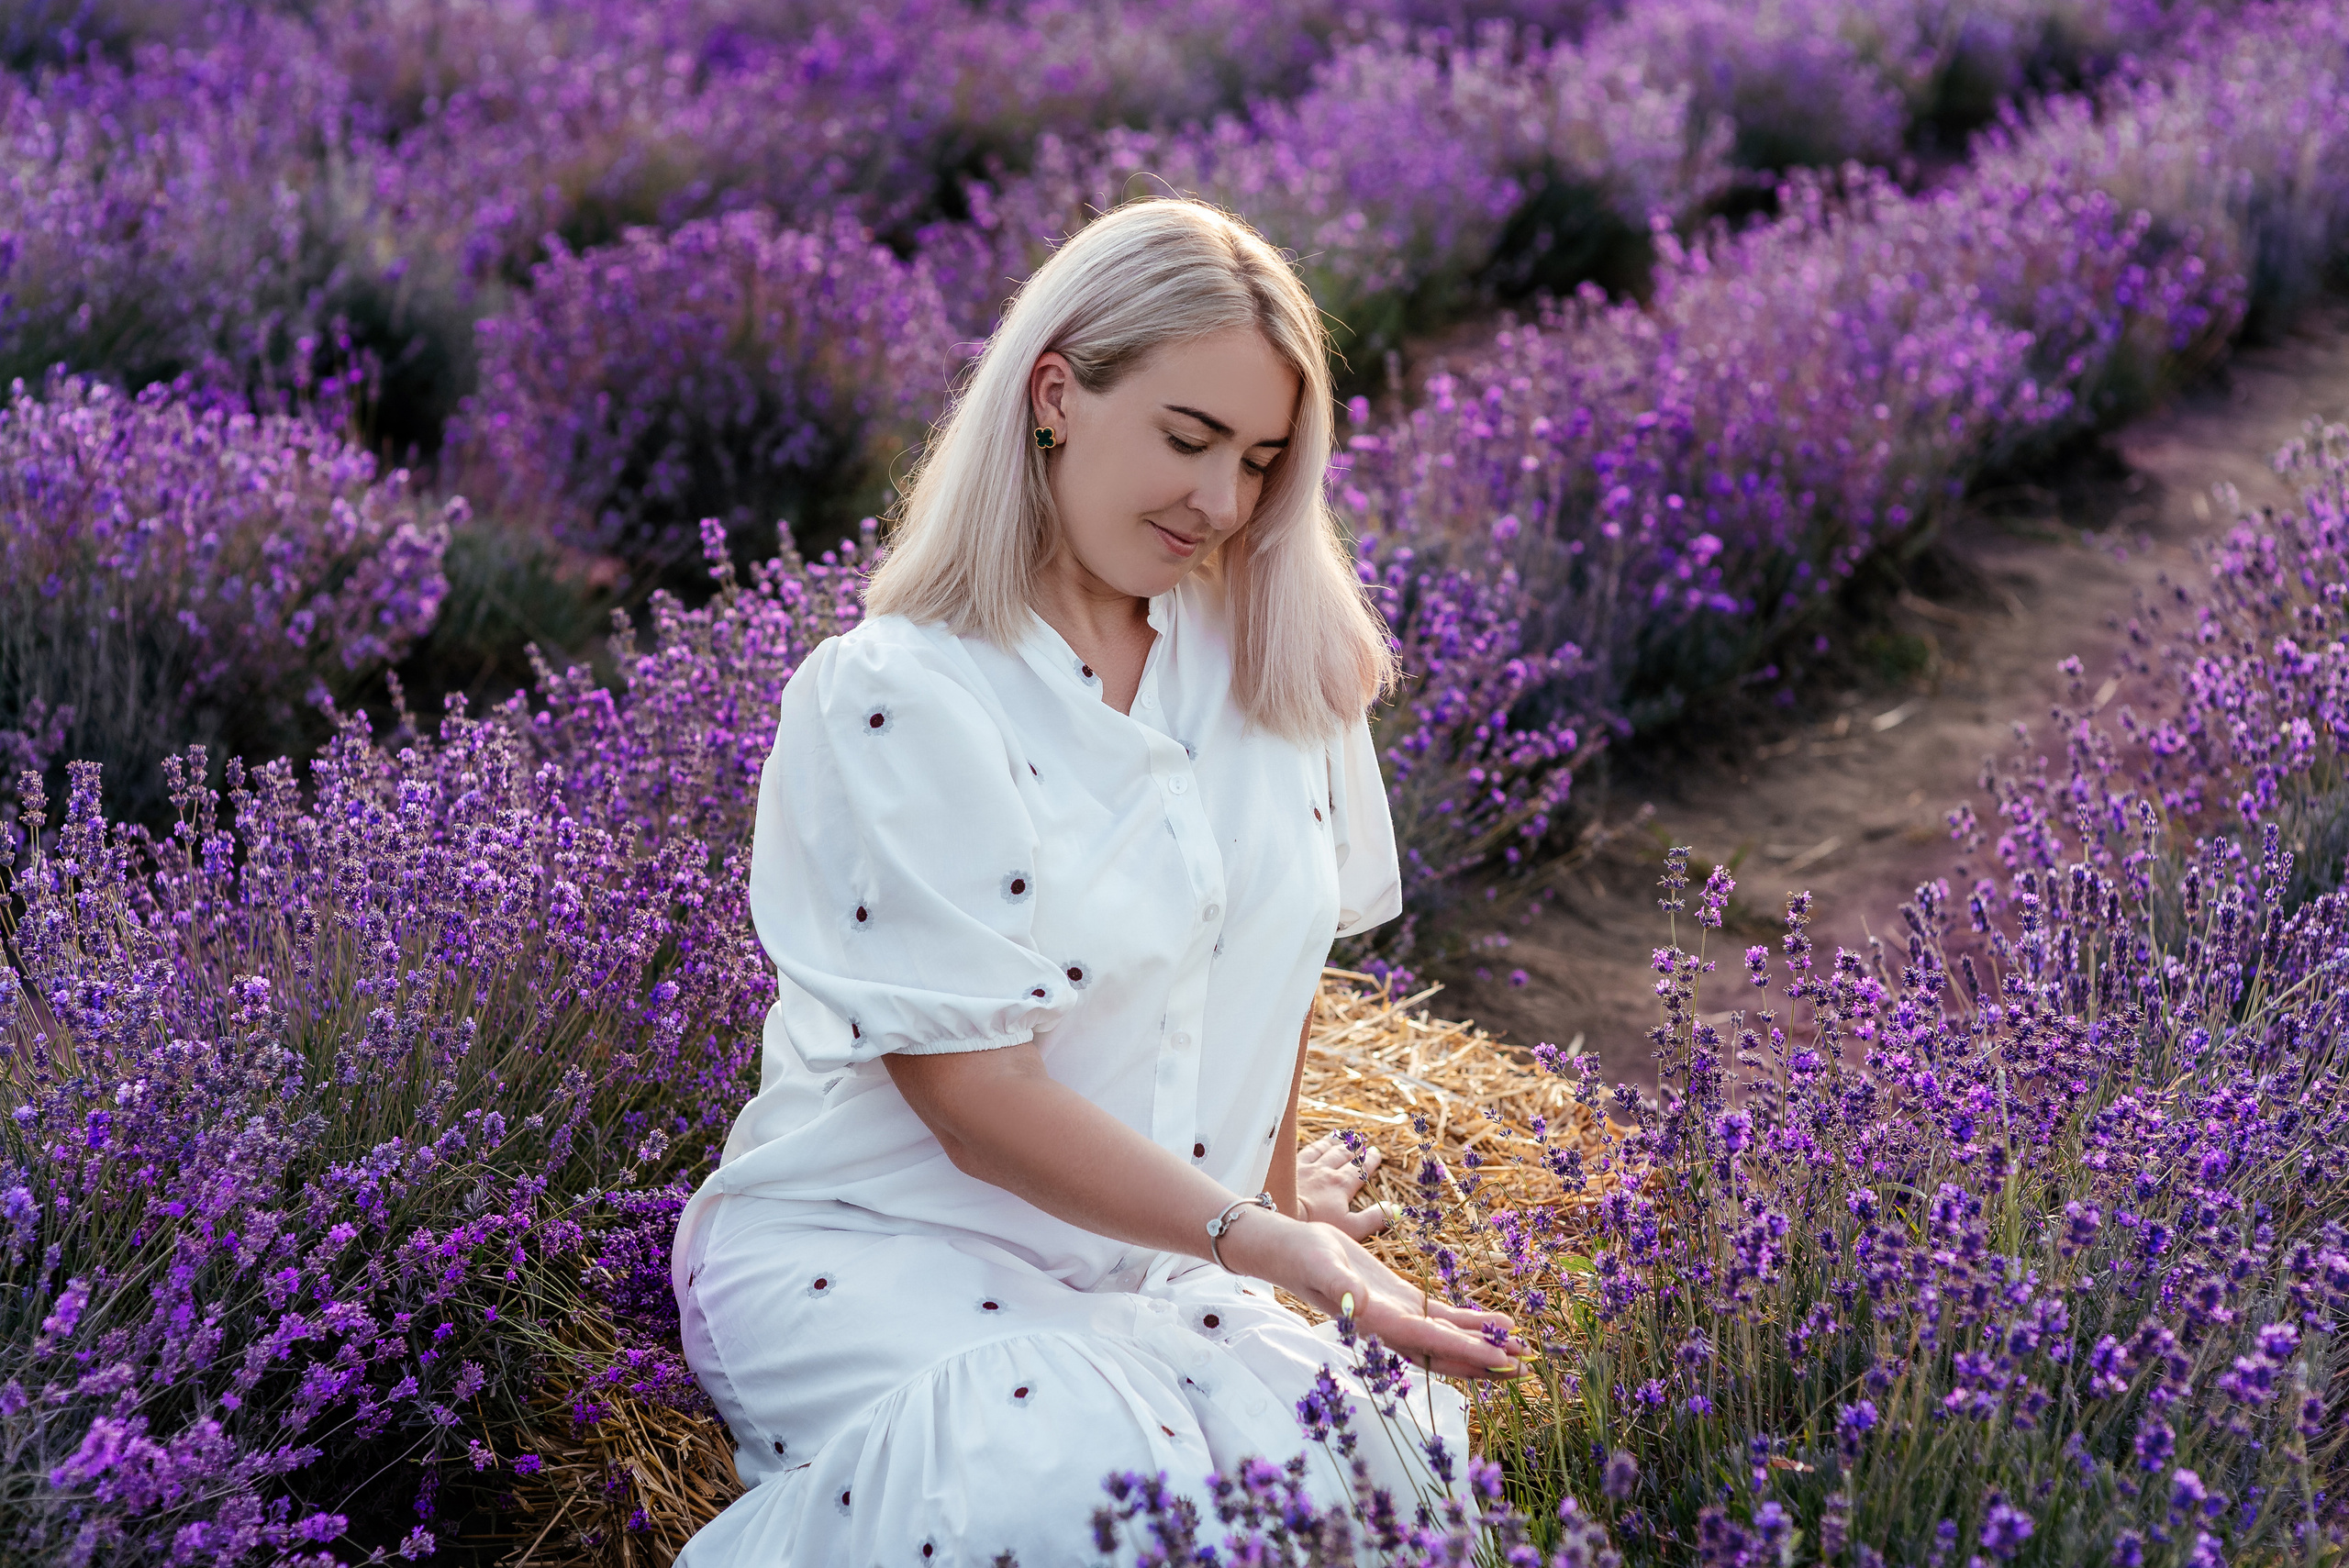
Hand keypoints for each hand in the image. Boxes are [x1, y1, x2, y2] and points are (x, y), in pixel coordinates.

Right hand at [1217, 1209, 1524, 1381]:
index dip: (1466, 1351)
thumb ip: (1339, 1287)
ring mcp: (1399, 1316)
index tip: (1500, 1358)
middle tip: (1528, 1368)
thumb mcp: (1321, 1266)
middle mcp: (1392, 1328)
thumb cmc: (1302, 1256)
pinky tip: (1496, 1322)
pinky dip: (1469, 1321)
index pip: (1429, 1342)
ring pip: (1449, 1338)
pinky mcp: (1401, 1300)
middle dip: (1487, 1361)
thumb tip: (1356, 1304)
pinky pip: (1441, 1316)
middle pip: (1447, 1352)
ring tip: (1523, 1350)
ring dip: (1485, 1345)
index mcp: (1377, 1323)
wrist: (1290, 1249)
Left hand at [1295, 1131, 1387, 1240]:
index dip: (1369, 1161)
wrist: (1281, 1213)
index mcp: (1342, 1185)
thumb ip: (1374, 1219)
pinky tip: (1313, 1144)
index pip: (1359, 1169)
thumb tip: (1395, 1210)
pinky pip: (1304, 1150)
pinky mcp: (1287, 1167)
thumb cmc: (1316, 1224)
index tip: (1376, 1153)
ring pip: (1323, 1150)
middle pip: (1342, 1156)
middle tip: (1362, 1143)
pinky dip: (1313, 1145)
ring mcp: (1305, 1167)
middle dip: (1354, 1150)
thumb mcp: (1351, 1228)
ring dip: (1333, 1143)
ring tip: (1340, 1138)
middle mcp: (1325, 1171)